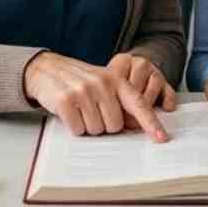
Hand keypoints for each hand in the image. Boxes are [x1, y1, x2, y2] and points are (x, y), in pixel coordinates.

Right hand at [23, 52, 169, 141]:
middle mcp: (101, 84)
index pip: (138, 103)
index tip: (162, 138)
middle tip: (91, 110)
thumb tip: (135, 127)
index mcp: (115, 79)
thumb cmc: (78, 80)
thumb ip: (119, 99)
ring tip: (78, 108)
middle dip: (103, 124)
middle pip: (115, 126)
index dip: (151, 123)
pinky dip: (73, 126)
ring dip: (87, 125)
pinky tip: (68, 112)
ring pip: (96, 130)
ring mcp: (83, 91)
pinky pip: (78, 129)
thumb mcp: (102, 82)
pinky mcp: (66, 100)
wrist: (45, 68)